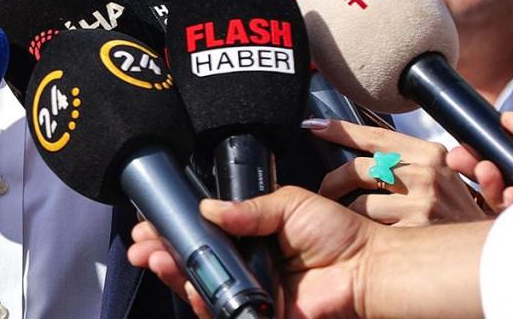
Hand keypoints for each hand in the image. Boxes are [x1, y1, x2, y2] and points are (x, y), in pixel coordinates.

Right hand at [128, 187, 488, 318]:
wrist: (368, 269)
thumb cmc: (338, 234)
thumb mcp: (288, 204)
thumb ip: (247, 209)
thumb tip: (207, 208)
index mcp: (250, 236)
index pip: (204, 234)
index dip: (175, 230)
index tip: (151, 223)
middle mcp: (246, 265)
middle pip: (194, 263)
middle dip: (162, 254)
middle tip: (143, 246)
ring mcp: (251, 293)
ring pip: (201, 288)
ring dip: (174, 274)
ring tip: (158, 258)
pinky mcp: (260, 315)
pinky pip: (222, 311)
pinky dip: (202, 300)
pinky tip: (188, 285)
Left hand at [307, 119, 485, 224]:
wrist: (487, 249)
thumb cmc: (454, 209)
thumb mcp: (438, 173)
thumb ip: (403, 159)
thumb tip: (359, 148)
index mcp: (429, 153)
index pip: (374, 135)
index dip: (339, 130)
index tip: (313, 126)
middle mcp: (426, 176)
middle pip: (359, 169)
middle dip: (334, 180)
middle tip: (327, 190)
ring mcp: (421, 206)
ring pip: (359, 204)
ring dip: (346, 211)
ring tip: (344, 216)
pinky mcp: (414, 235)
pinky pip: (369, 230)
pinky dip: (360, 231)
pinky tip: (362, 234)